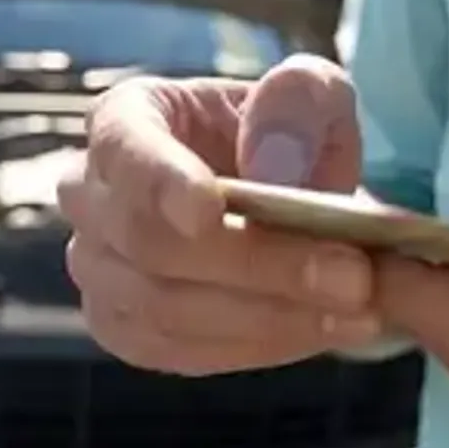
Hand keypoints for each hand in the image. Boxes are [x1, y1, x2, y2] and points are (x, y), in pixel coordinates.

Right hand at [58, 55, 385, 375]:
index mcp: (124, 119)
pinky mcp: (122, 328)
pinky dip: (255, 345)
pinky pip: (178, 351)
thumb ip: (300, 101)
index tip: (209, 211)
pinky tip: (319, 331)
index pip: (124, 149)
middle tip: (352, 274)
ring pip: (165, 308)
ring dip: (268, 315)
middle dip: (256, 264)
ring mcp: (98, 268)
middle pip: (151, 243)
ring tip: (357, 310)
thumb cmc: (285, 139)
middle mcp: (90, 195)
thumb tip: (272, 160)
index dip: (160, 181)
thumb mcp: (312, 96)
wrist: (282, 200)